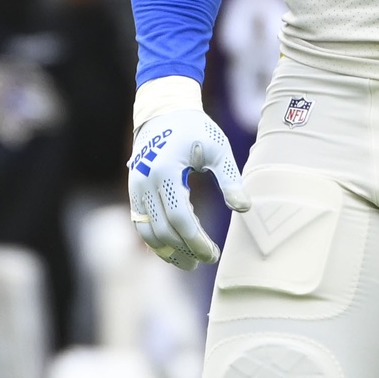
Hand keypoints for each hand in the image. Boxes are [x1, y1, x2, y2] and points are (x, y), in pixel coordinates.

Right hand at [128, 107, 249, 269]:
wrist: (164, 114)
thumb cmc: (196, 130)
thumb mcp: (218, 148)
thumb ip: (230, 178)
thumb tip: (244, 208)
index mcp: (166, 172)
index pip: (179, 218)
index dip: (196, 240)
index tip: (213, 254)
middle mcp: (144, 183)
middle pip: (162, 230)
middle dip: (185, 250)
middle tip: (208, 260)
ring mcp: (135, 189)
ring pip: (147, 232)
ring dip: (168, 252)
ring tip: (191, 263)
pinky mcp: (134, 192)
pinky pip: (141, 224)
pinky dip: (156, 241)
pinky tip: (174, 250)